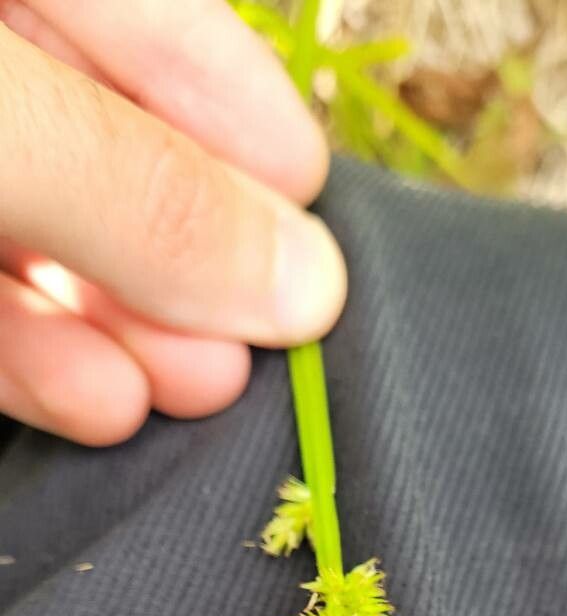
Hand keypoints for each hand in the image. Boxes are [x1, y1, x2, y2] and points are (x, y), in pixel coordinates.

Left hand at [0, 1, 346, 444]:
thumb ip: (139, 193)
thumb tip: (305, 281)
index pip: (159, 20)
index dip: (245, 121)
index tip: (314, 229)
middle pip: (110, 140)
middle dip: (190, 257)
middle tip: (262, 342)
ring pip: (42, 234)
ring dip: (126, 328)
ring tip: (197, 391)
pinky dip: (32, 359)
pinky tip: (98, 407)